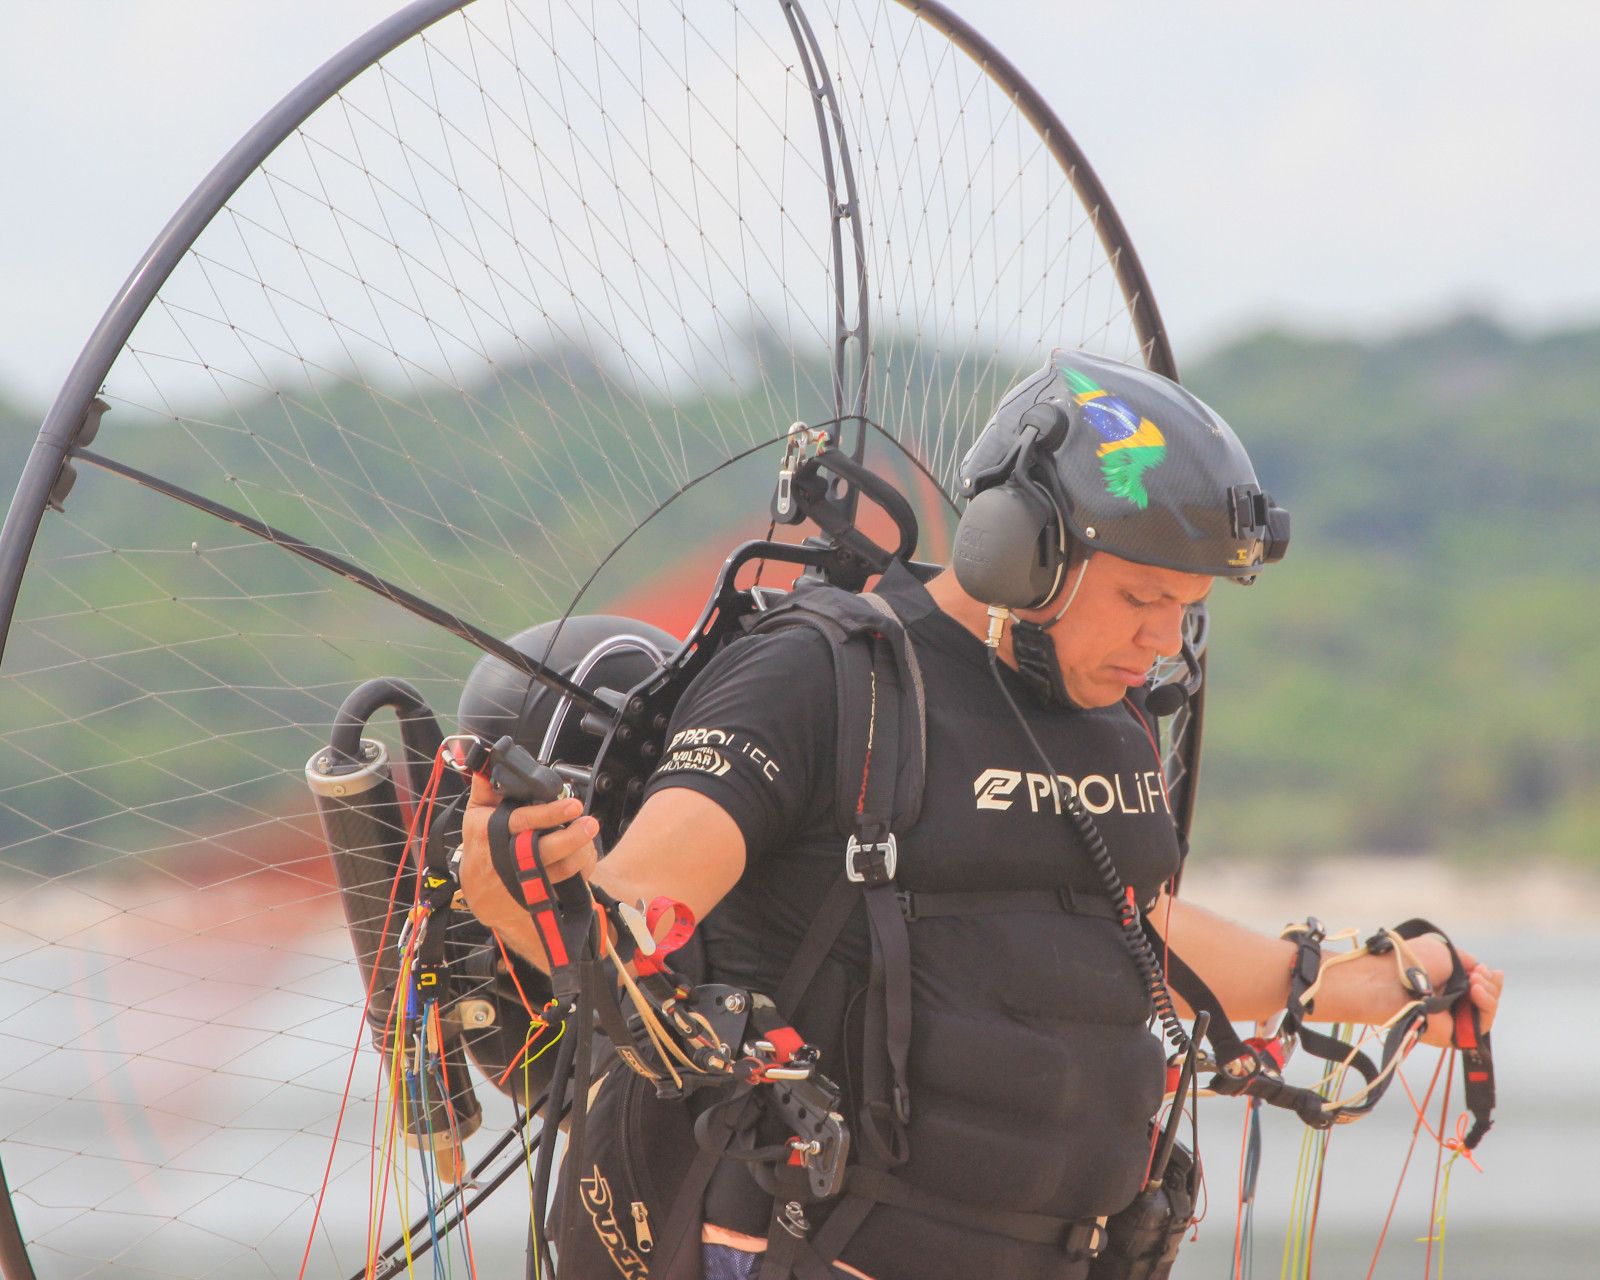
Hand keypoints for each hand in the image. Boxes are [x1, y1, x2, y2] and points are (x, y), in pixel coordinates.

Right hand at [458, 771, 599, 902]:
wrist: (479, 895)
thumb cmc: (479, 849)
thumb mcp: (475, 816)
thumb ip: (485, 787)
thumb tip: (491, 760)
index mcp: (493, 833)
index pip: (524, 821)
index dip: (550, 813)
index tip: (572, 804)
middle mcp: (509, 859)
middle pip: (547, 850)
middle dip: (574, 837)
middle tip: (590, 823)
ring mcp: (525, 881)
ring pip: (563, 868)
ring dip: (582, 851)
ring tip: (589, 836)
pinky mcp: (538, 897)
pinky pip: (568, 883)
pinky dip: (582, 868)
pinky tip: (584, 855)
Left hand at [1408, 936, 1503, 1047]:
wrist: (1392, 981)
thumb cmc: (1412, 962)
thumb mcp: (1444, 952)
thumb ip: (1467, 961)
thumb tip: (1482, 970)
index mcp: (1443, 982)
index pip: (1475, 984)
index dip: (1486, 977)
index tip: (1485, 969)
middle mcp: (1448, 1001)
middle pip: (1485, 998)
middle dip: (1490, 984)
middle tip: (1480, 975)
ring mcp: (1452, 1019)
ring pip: (1486, 1011)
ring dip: (1490, 993)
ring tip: (1477, 981)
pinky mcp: (1455, 1036)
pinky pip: (1482, 1024)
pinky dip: (1487, 1006)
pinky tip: (1477, 991)